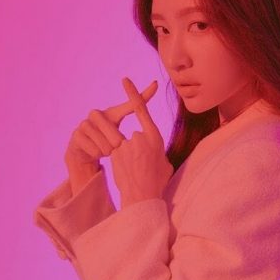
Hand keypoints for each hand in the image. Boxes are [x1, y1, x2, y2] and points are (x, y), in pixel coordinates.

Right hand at [64, 80, 158, 192]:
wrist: (83, 150)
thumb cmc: (105, 139)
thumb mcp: (120, 135)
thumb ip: (134, 132)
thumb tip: (147, 117)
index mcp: (113, 112)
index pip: (131, 105)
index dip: (144, 95)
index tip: (157, 83)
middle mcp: (97, 114)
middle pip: (117, 137)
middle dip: (117, 147)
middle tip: (112, 145)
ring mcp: (85, 123)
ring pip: (106, 146)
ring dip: (107, 152)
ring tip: (102, 147)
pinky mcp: (76, 135)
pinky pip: (95, 151)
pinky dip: (97, 155)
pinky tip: (93, 150)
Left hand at [110, 77, 172, 208]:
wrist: (143, 197)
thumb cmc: (157, 182)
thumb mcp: (163, 161)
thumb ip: (155, 150)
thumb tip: (150, 149)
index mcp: (154, 137)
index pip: (141, 109)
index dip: (132, 94)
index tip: (125, 81)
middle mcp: (140, 137)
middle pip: (132, 134)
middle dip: (131, 146)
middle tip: (136, 160)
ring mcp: (126, 145)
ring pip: (121, 144)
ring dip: (125, 155)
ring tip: (131, 168)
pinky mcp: (115, 154)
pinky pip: (116, 153)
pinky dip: (121, 163)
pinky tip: (128, 174)